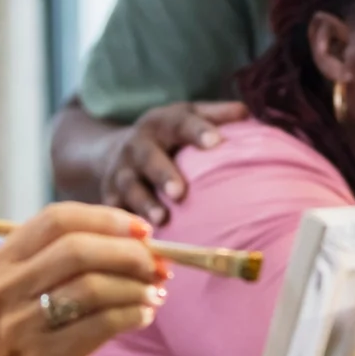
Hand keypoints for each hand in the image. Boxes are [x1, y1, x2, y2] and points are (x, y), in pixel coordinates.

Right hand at [0, 201, 169, 355]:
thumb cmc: (40, 338)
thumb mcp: (39, 291)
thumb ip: (77, 260)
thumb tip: (143, 240)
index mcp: (3, 261)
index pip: (57, 218)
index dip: (106, 219)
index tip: (144, 231)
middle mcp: (6, 289)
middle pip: (77, 248)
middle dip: (128, 253)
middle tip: (158, 265)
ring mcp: (22, 325)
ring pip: (92, 286)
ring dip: (135, 287)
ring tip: (154, 293)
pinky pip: (102, 325)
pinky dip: (133, 315)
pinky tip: (144, 317)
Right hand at [98, 100, 247, 224]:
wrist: (113, 152)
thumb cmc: (168, 138)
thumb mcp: (187, 117)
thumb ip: (216, 115)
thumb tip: (246, 113)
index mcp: (161, 124)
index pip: (180, 123)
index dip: (197, 131)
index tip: (216, 142)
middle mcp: (136, 146)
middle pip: (148, 158)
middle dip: (163, 174)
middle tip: (180, 193)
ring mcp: (120, 173)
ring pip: (130, 188)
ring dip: (144, 204)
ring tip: (161, 220)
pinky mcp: (109, 197)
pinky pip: (114, 213)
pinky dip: (123, 227)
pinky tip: (140, 242)